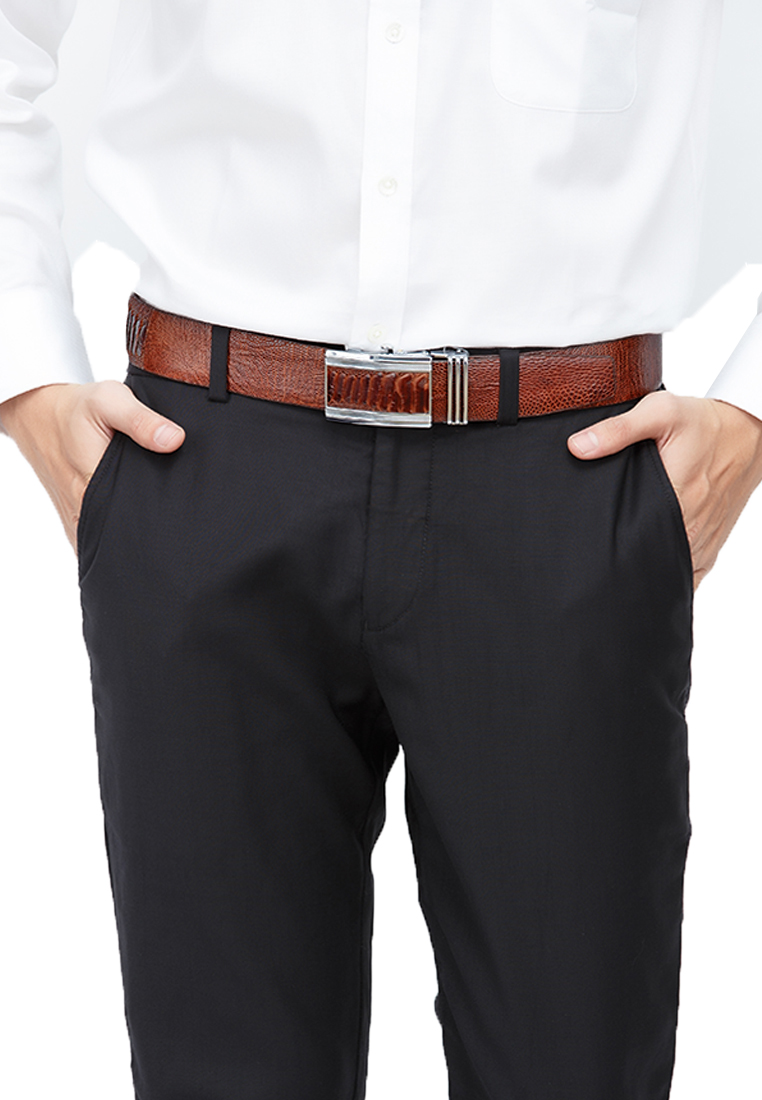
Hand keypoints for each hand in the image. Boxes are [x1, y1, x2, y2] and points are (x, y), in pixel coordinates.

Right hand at [0, 381, 184, 551]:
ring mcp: (76, 519)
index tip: (177, 517)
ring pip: (110, 541)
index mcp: (92, 487)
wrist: (38, 413)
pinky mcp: (75, 519)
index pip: (132, 523)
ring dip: (131, 536)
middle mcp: (82, 510)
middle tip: (173, 520)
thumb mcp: (109, 401)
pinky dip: (115, 536)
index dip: (158, 521)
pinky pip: (98, 539)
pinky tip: (132, 525)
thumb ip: (141, 421)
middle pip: (123, 537)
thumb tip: (174, 440)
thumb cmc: (76, 408)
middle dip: (149, 532)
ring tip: (156, 524)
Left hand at [567, 391, 761, 588]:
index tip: (590, 546)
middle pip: (649, 561)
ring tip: (618, 563)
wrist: (747, 431)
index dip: (611, 547)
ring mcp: (703, 539)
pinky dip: (668, 575)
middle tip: (596, 555)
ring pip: (668, 571)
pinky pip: (688, 573)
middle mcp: (692, 526)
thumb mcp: (660, 412)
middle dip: (623, 561)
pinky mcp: (710, 543)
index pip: (635, 541)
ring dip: (645, 569)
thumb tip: (578, 447)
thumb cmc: (703, 423)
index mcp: (677, 498)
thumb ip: (618, 429)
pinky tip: (648, 572)